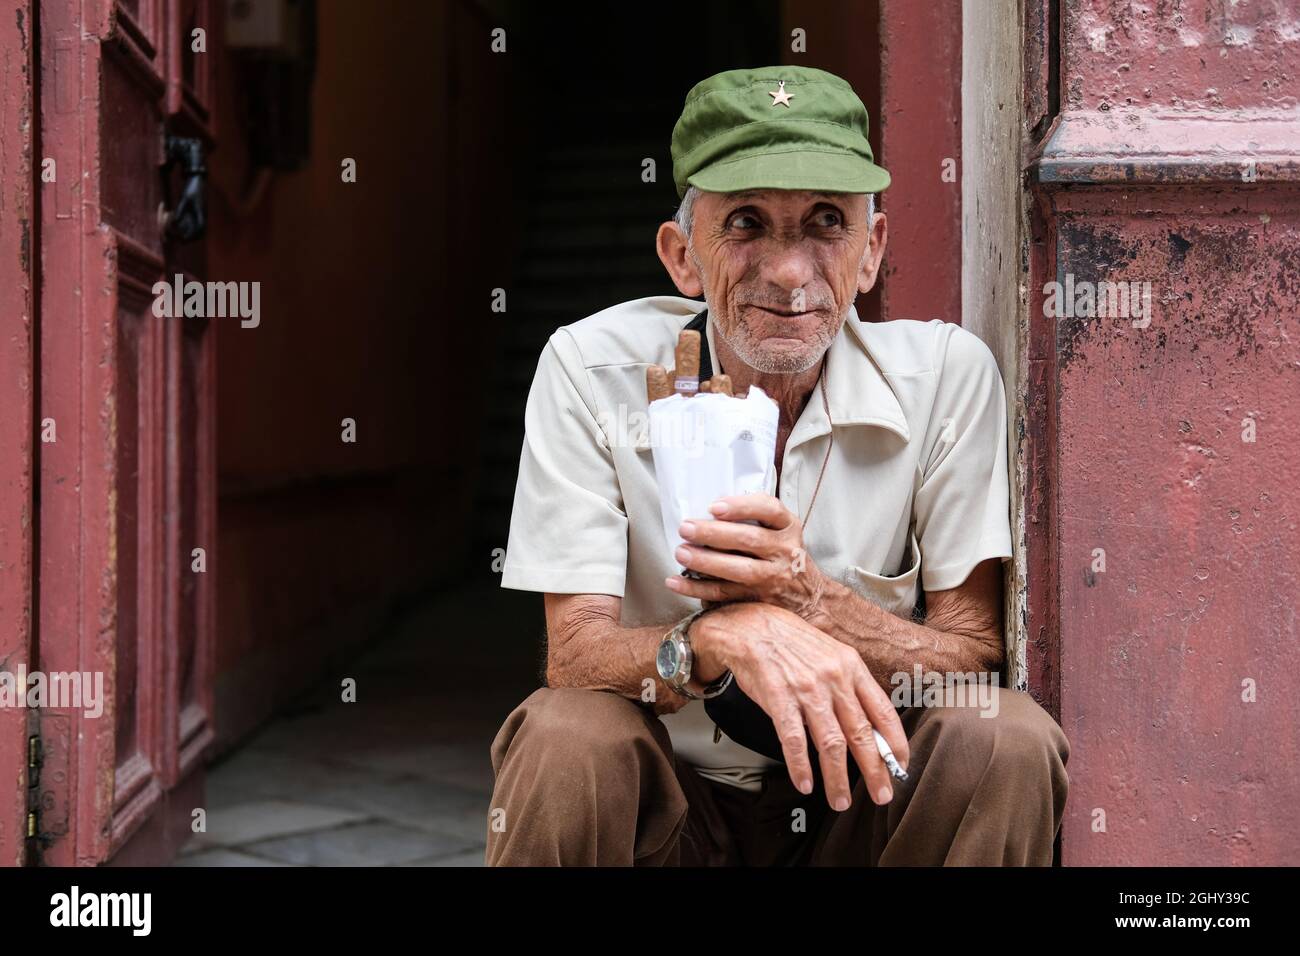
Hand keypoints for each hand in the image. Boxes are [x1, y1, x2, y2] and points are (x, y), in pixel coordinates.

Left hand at [666, 493, 829, 618]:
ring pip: (738, 569)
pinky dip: (697, 589)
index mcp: (788, 526)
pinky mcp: (758, 599)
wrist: (810, 597)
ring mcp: (773, 577)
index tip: (714, 507)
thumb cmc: (785, 556)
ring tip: (681, 553)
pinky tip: (675, 582)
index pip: (769, 509)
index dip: (741, 507)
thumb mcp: (782, 530)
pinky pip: (725, 593)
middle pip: (749, 539)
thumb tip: (710, 508)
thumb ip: (755, 517)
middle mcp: (784, 550)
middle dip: (713, 533)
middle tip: (685, 528)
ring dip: (705, 561)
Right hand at [691, 601, 908, 809]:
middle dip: (874, 770)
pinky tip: (805, 783)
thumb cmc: (792, 643)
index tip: (901, 764)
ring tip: (840, 800)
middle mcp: (833, 679)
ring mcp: (807, 689)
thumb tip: (868, 726)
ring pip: (831, 743)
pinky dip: (801, 766)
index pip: (882, 710)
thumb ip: (850, 688)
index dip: (895, 741)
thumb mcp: (831, 655)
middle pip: (861, 733)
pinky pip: (794, 740)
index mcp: (851, 667)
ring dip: (837, 778)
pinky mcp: (779, 698)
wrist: (750, 625)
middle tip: (882, 795)